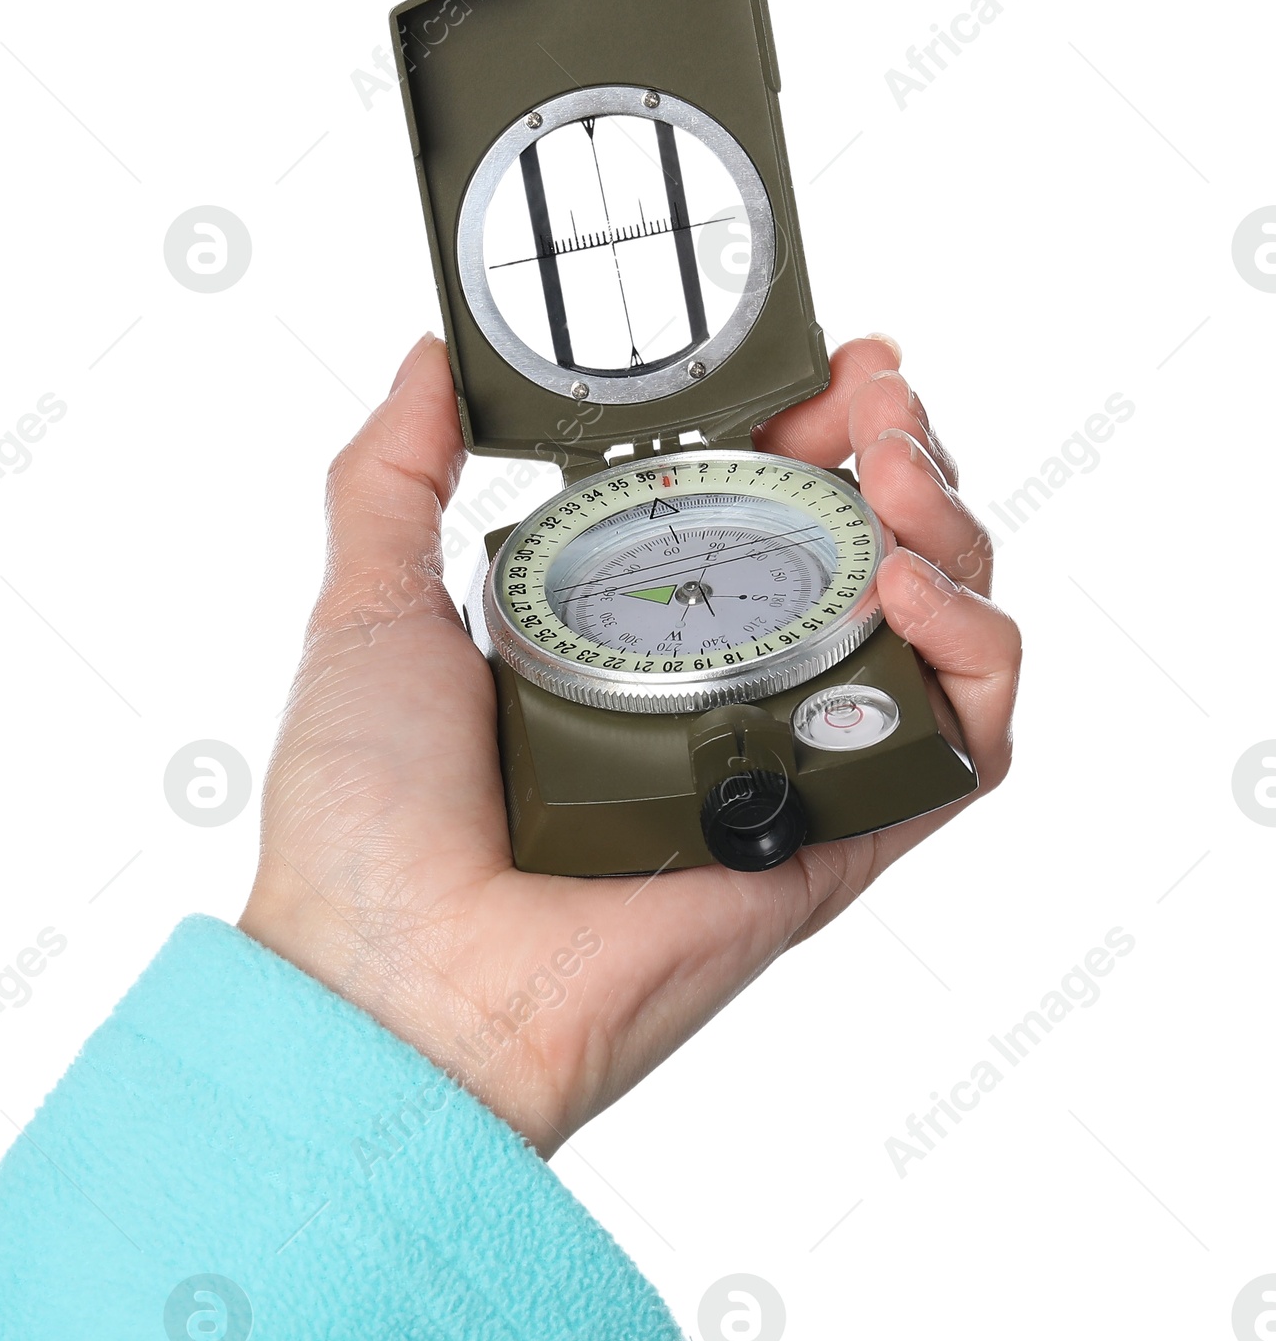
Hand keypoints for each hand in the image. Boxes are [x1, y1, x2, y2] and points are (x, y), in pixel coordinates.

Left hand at [239, 333, 1020, 1153]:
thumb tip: (431, 361)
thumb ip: (394, 475)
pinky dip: (973, 654)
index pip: (760, 504)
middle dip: (900, 452)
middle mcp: (724, 690)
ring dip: (951, 531)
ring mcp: (787, 760)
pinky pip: (963, 745)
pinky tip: (908, 588)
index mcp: (632, 631)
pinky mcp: (836, 838)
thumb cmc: (366, 814)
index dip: (809, 425)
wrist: (394, 979)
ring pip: (938, 632)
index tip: (828, 363)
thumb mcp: (372, 606)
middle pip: (868, 552)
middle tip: (882, 399)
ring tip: (900, 474)